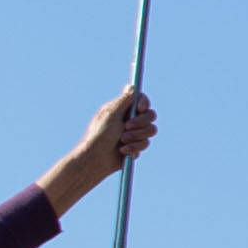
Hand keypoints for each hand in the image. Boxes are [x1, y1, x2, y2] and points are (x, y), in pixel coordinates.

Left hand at [37, 88, 156, 218]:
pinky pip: (145, 143)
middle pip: (150, 114)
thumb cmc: (100, 136)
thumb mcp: (111, 115)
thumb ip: (124, 100)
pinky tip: (123, 151)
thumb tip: (131, 87)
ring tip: (123, 141)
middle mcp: (130, 119)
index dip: (143, 103)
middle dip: (140, 122)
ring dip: (137, 136)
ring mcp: (135, 133)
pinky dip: (135, 147)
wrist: (96, 160)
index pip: (140, 100)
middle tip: (126, 127)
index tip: (139, 109)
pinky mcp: (137, 146)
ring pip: (151, 130)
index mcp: (122, 109)